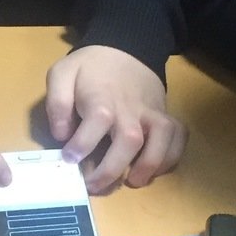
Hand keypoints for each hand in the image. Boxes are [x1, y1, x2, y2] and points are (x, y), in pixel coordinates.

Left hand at [45, 45, 185, 191]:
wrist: (124, 49)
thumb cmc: (90, 69)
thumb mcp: (62, 75)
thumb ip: (57, 103)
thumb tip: (62, 134)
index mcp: (102, 99)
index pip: (96, 123)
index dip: (81, 145)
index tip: (69, 159)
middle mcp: (130, 109)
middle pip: (129, 141)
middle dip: (111, 170)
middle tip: (93, 186)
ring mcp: (152, 113)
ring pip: (160, 140)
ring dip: (149, 165)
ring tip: (132, 181)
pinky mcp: (166, 116)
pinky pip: (178, 137)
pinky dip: (172, 156)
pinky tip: (156, 169)